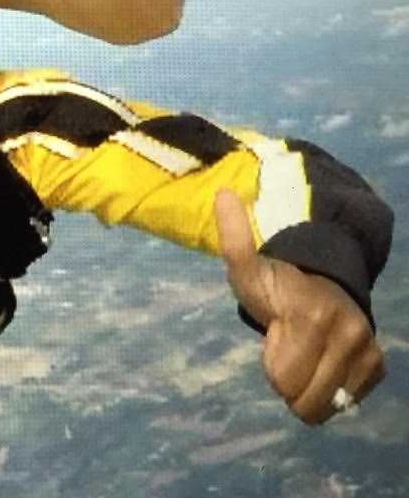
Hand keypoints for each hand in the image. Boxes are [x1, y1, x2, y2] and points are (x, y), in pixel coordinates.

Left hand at [215, 188, 384, 423]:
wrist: (325, 276)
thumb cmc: (277, 279)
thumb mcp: (247, 265)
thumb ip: (234, 239)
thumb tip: (222, 193)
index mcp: (312, 317)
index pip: (285, 384)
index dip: (272, 364)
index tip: (275, 335)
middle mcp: (348, 335)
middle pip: (306, 400)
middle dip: (291, 377)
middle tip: (290, 343)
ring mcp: (366, 350)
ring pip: (330, 404)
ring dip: (311, 383)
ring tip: (306, 350)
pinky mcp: (377, 363)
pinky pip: (350, 399)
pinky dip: (334, 386)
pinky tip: (324, 358)